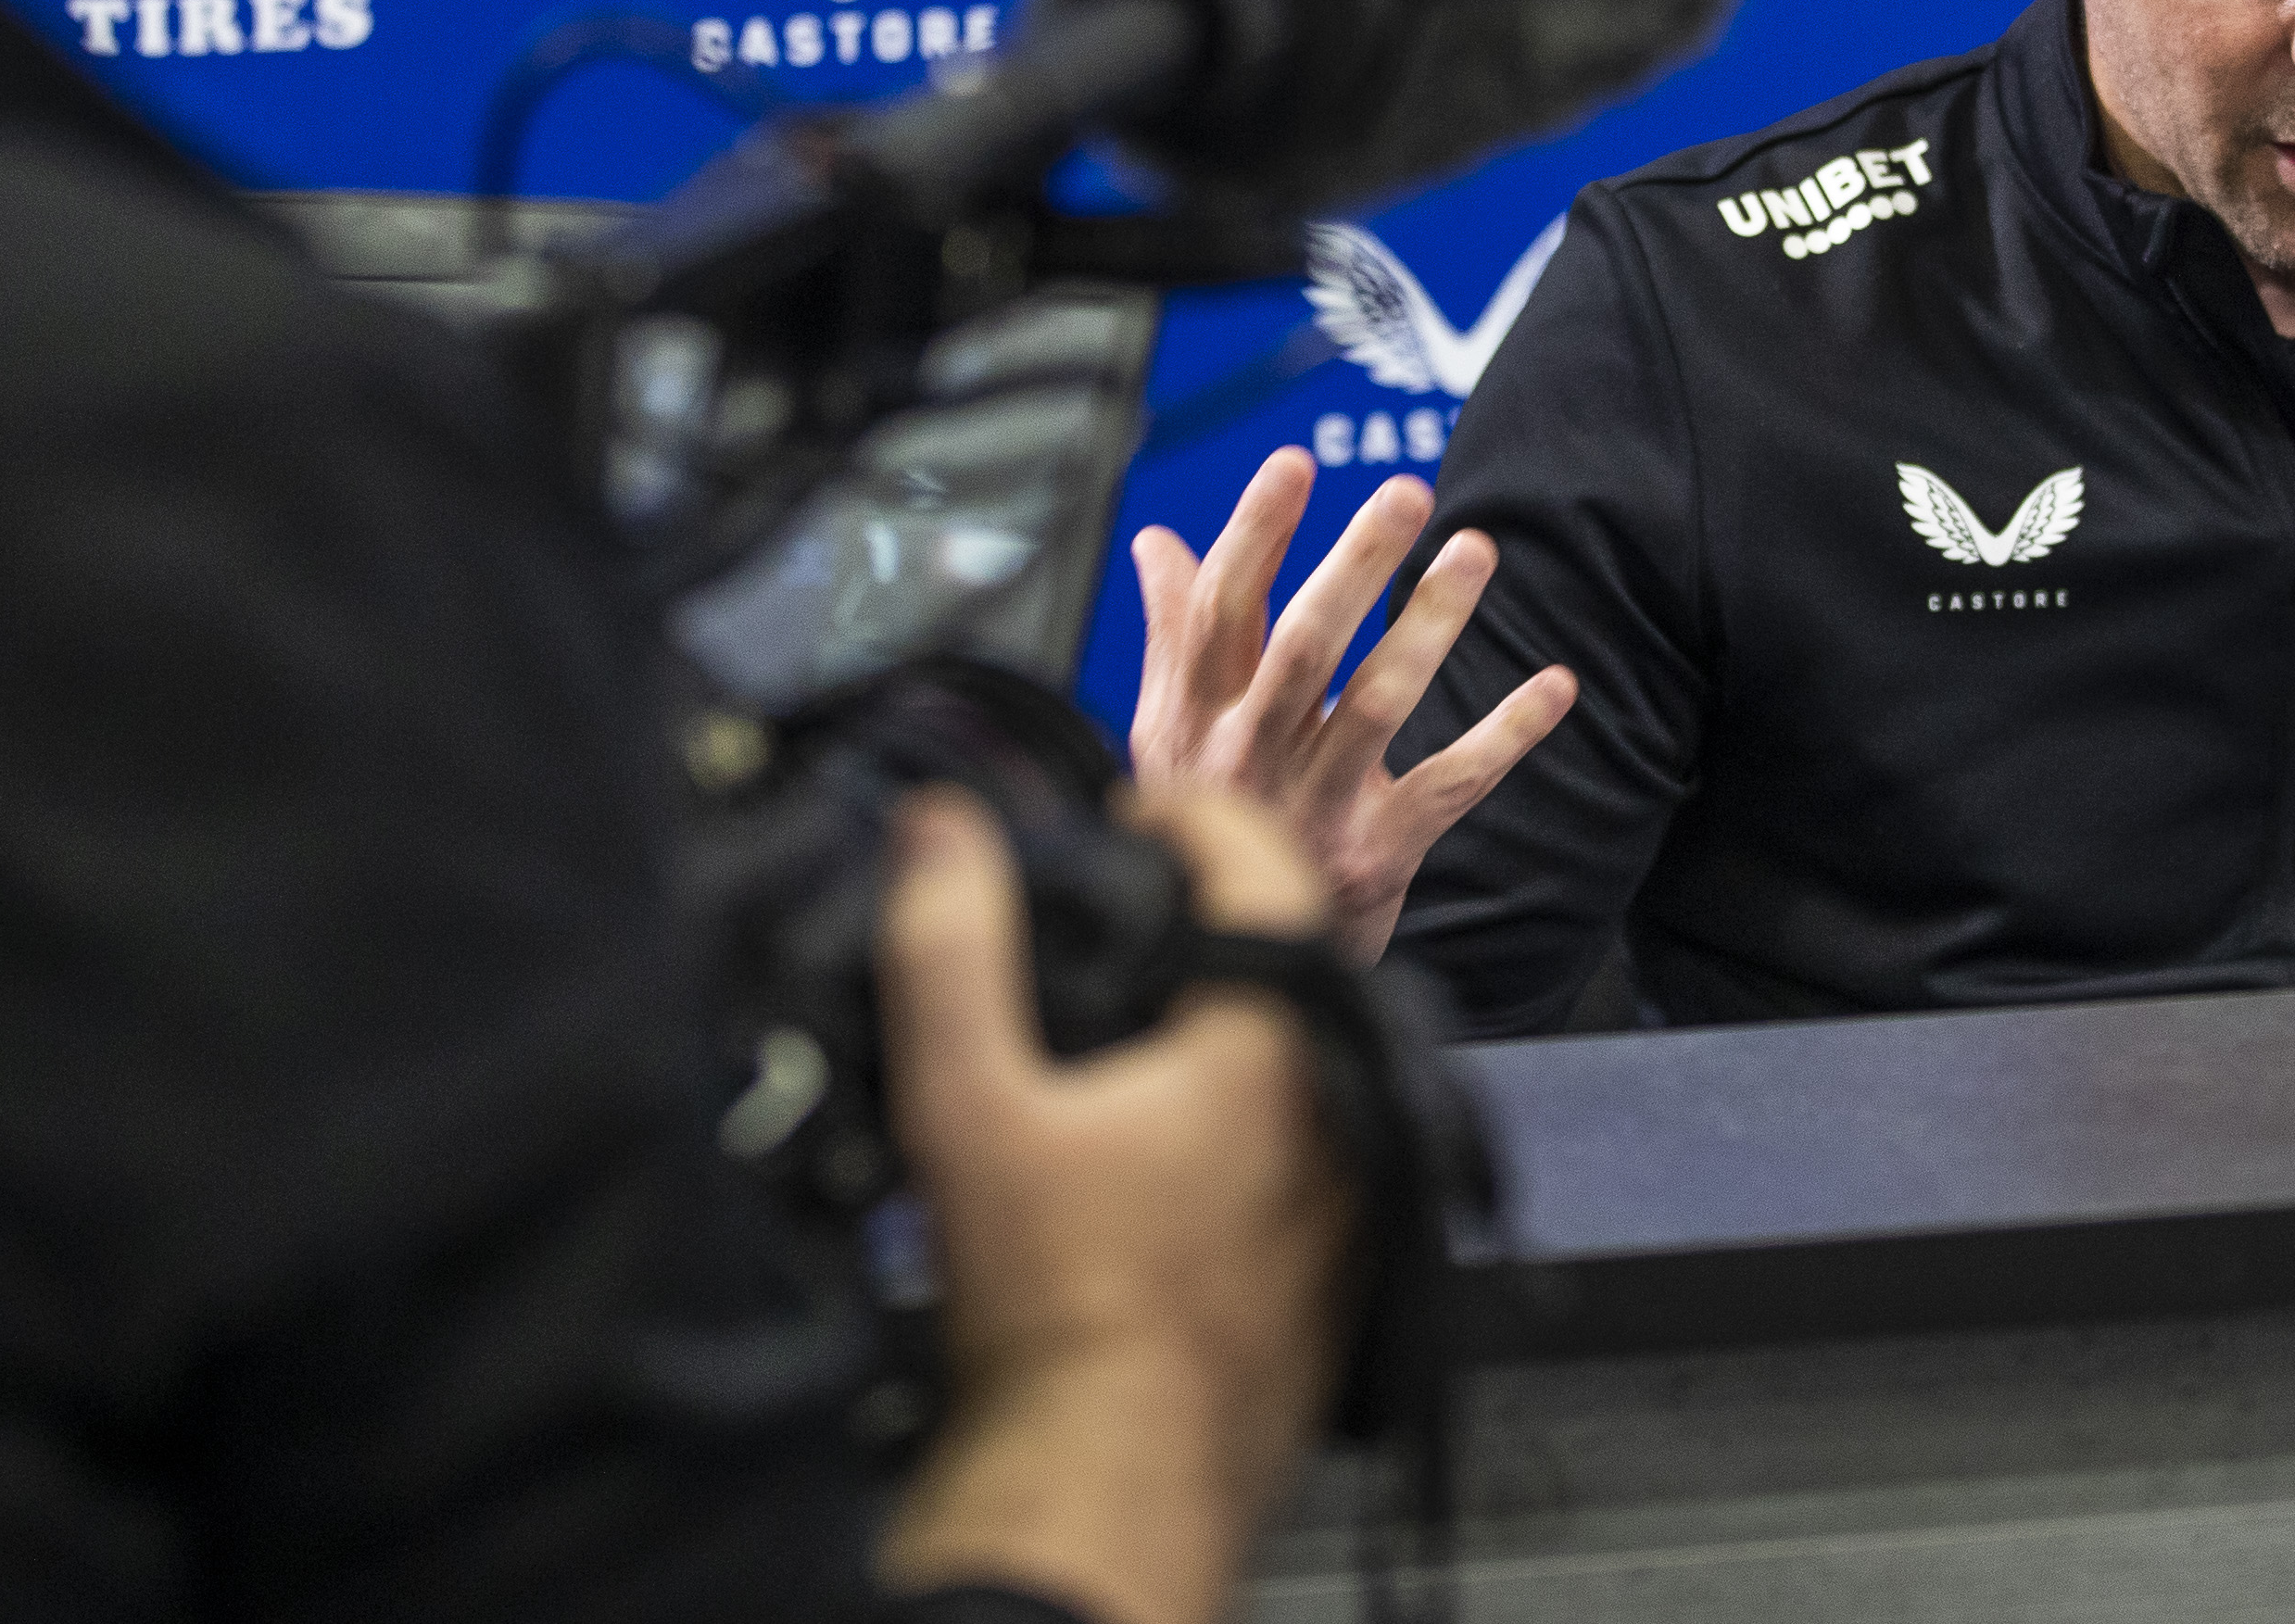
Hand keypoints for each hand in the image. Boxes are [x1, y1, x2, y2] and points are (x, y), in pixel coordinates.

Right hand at [874, 784, 1349, 1623]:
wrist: (1112, 1479)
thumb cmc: (1053, 1307)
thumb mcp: (970, 1106)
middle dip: (1210, 911)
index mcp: (1275, 1046)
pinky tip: (1174, 1135)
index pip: (1264, 865)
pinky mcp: (1343, 1259)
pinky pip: (1313, 1138)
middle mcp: (1339, 1107)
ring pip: (1307, 1048)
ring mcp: (1353, 1188)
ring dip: (1236, 1013)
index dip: (1193, 816)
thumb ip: (950, 953)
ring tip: (1140, 1011)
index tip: (1131, 814)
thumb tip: (941, 831)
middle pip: (1291, 953)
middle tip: (1126, 902)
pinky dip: (1254, 1108)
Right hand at [1130, 447, 1576, 962]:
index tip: (1294, 463)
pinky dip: (1507, 734)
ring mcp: (1315, 805)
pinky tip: (1556, 685)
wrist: (1229, 965)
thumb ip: (1173, 636)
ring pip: (1377, 701)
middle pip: (1303, 644)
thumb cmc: (1208, 825)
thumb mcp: (1169, 735)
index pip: (1222, 609)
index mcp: (1195, 716)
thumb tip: (1159, 544)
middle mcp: (1250, 755)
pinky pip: (1451, 783)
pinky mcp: (1376, 851)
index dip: (1256, 533)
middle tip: (1406, 493)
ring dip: (1430, 623)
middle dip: (1354, 563)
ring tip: (1475, 550)